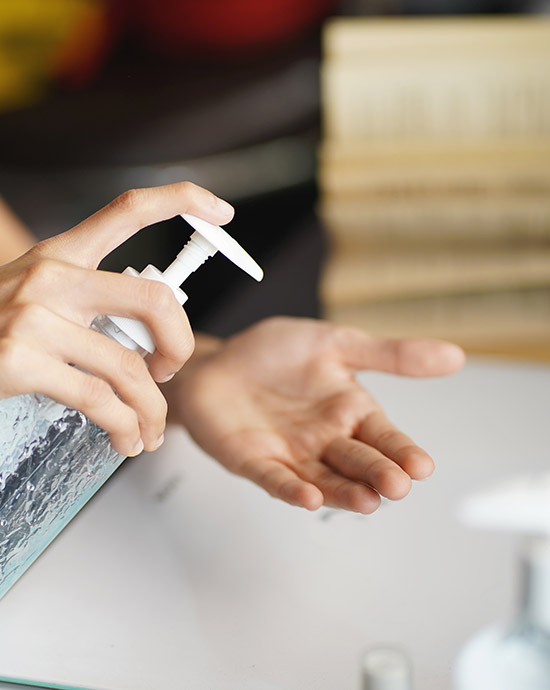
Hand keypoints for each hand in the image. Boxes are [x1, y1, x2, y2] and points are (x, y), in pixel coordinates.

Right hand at [0, 182, 233, 455]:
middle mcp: (52, 276)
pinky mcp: (21, 359)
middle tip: (170, 372)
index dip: (182, 201)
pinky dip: (125, 426)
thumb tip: (152, 336)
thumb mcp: (37, 295)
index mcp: (62, 254)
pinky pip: (100, 399)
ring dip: (153, 409)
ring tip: (149, 430)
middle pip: (154, 300)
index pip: (129, 210)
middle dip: (180, 345)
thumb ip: (90, 301)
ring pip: (130, 367)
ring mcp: (34, 316)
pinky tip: (125, 439)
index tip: (222, 210)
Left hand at [164, 317, 464, 512]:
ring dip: (345, 492)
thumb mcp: (336, 343)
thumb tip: (455, 355)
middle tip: (397, 485)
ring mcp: (291, 454)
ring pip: (324, 479)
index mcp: (349, 412)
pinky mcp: (255, 462)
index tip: (422, 466)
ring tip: (367, 501)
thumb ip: (390, 355)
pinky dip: (291, 489)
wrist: (219, 361)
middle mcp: (325, 439)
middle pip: (358, 462)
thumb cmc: (274, 353)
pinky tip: (309, 497)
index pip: (384, 436)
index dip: (402, 451)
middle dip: (378, 474)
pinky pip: (275, 479)